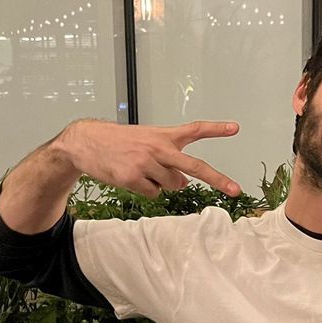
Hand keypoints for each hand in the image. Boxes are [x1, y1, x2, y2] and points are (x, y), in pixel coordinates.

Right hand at [55, 119, 240, 197]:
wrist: (85, 142)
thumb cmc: (120, 143)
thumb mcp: (148, 144)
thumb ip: (170, 161)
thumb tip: (184, 184)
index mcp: (164, 136)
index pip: (194, 130)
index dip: (216, 129)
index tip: (235, 128)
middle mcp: (159, 148)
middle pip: (195, 166)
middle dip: (218, 179)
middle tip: (236, 190)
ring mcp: (146, 163)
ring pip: (172, 186)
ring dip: (161, 183)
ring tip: (141, 169)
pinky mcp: (133, 178)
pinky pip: (154, 194)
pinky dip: (146, 190)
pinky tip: (131, 177)